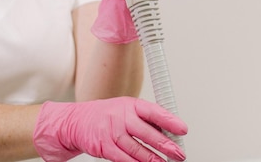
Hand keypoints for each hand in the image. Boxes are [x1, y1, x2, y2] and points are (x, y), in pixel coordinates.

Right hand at [33, 97, 187, 161]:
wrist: (77, 121)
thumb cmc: (106, 115)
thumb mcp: (126, 109)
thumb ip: (144, 119)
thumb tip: (168, 132)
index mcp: (130, 105)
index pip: (154, 111)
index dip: (170, 121)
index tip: (183, 130)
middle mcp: (121, 116)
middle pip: (147, 133)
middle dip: (166, 146)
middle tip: (178, 153)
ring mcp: (111, 132)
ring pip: (136, 150)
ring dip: (153, 159)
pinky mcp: (103, 147)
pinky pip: (123, 159)